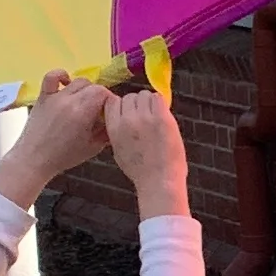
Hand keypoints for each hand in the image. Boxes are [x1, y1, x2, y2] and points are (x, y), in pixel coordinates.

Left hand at [0, 72, 112, 202]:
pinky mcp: (43, 96)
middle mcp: (69, 100)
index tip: (108, 112)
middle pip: (93, 86)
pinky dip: (61, 75)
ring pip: (77, 81)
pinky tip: (66, 83)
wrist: (34, 159)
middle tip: (97, 110)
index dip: (109, 101)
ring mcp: (55, 96)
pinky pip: (52, 77)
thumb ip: (106, 131)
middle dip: (99, 96)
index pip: (104, 93)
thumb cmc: (64, 156)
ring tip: (84, 102)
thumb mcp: (93, 148)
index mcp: (83, 112)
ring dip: (85, 89)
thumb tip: (114, 119)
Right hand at [103, 87, 188, 213]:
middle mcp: (126, 120)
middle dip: (137, 104)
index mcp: (113, 128)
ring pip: (144, 95)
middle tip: (146, 116)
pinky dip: (161, 103)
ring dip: (150, 102)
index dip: (122, 105)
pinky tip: (163, 115)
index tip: (130, 112)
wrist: (159, 180)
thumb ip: (117, 132)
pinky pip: (158, 97)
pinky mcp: (161, 118)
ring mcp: (144, 118)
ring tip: (156, 117)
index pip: (111, 102)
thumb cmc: (141, 171)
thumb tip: (120, 119)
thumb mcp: (119, 150)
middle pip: (129, 97)